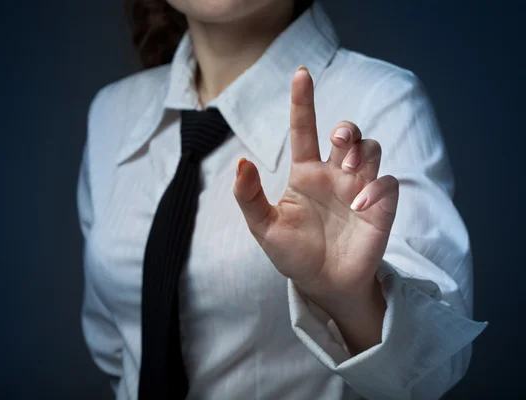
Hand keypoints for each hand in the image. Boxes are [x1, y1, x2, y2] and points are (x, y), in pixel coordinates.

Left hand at [233, 66, 398, 318]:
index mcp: (305, 173)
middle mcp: (334, 175)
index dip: (303, 101)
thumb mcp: (263, 227)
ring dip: (362, 152)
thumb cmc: (293, 253)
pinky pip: (389, 183)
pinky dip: (377, 188)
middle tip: (339, 141)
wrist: (322, 285)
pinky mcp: (380, 208)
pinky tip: (358, 206)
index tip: (300, 74)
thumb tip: (241, 162)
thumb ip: (249, 196)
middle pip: (349, 133)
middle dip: (348, 128)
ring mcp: (359, 189)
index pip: (305, 128)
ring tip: (347, 172)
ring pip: (372, 149)